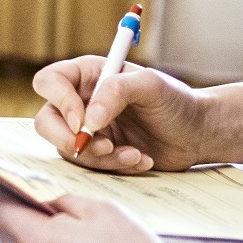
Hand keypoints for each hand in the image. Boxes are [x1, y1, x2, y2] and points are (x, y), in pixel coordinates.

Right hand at [33, 56, 217, 171]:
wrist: (196, 133)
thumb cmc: (175, 101)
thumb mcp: (150, 85)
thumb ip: (117, 92)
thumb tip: (89, 119)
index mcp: (87, 75)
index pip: (50, 82)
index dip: (59, 101)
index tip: (82, 122)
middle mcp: (81, 101)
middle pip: (47, 121)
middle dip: (69, 140)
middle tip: (101, 148)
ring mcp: (88, 130)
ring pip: (68, 149)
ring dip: (100, 158)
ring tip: (134, 154)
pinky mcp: (99, 154)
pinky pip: (90, 167)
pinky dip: (115, 167)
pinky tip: (141, 159)